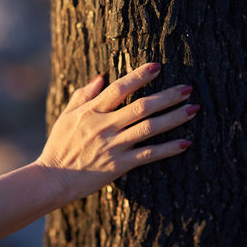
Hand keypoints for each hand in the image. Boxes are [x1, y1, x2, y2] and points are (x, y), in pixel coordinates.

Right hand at [36, 63, 199, 200]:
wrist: (53, 179)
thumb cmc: (59, 145)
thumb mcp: (66, 116)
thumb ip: (83, 95)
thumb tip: (102, 77)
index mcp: (91, 111)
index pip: (119, 89)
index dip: (139, 76)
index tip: (158, 66)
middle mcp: (105, 126)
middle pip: (142, 106)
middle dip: (167, 96)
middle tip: (188, 88)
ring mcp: (113, 146)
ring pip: (149, 128)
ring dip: (174, 118)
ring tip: (194, 109)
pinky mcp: (119, 165)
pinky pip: (148, 155)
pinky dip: (168, 149)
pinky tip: (186, 142)